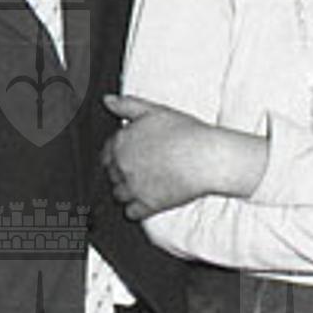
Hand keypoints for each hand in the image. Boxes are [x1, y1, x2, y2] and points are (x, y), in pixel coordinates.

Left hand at [102, 94, 264, 219]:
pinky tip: (147, 201)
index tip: (129, 155)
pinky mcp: (147, 205)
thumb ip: (127, 105)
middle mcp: (123, 166)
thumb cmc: (185, 132)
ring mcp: (133, 187)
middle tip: (141, 168)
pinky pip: (131, 212)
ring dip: (127, 190)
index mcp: (122, 142)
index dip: (117, 154)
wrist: (205, 157)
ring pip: (118, 194)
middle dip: (122, 172)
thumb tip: (107, 100)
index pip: (107, 152)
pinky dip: (136, 209)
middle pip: (112, 174)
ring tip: (145, 184)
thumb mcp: (154, 110)